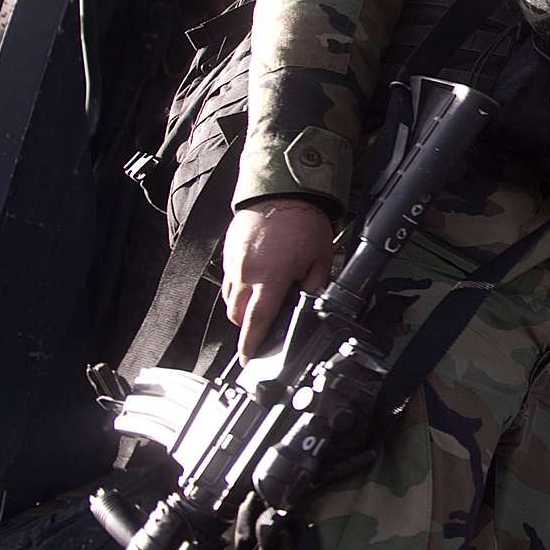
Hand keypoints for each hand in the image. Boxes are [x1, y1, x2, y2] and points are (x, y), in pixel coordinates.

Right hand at [222, 197, 334, 361]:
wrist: (281, 191)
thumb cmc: (303, 222)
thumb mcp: (321, 258)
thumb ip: (314, 287)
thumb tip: (308, 305)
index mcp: (270, 278)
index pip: (256, 321)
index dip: (251, 344)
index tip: (248, 359)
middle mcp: (246, 273)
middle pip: (237, 315)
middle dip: (247, 327)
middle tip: (261, 330)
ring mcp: (234, 263)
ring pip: (230, 299)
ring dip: (242, 308)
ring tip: (260, 304)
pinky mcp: (229, 253)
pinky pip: (229, 280)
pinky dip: (239, 288)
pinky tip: (255, 282)